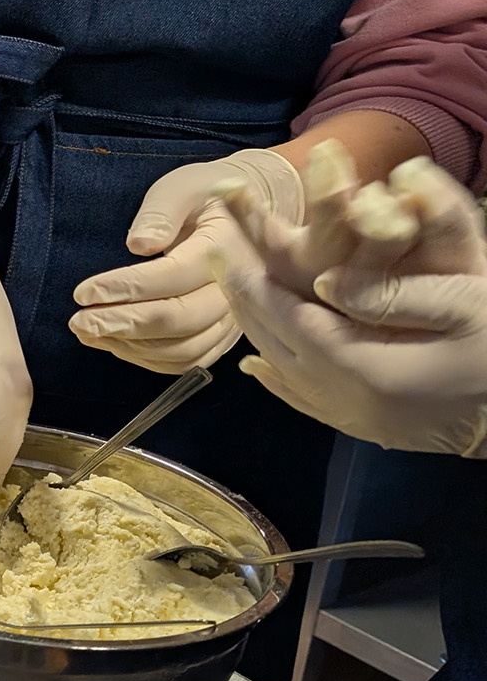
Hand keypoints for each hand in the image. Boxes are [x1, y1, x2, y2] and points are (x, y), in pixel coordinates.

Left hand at [69, 148, 300, 372]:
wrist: (248, 216)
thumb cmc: (205, 197)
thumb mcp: (183, 187)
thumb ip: (161, 212)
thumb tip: (140, 244)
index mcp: (225, 247)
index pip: (174, 276)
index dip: (126, 287)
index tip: (83, 293)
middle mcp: (235, 290)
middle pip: (180, 319)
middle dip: (123, 325)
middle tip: (78, 322)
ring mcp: (232, 318)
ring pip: (183, 348)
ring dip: (130, 346)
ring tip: (88, 332)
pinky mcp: (221, 335)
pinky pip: (187, 360)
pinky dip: (148, 358)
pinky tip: (114, 342)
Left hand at [213, 166, 486, 455]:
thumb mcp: (463, 303)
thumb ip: (389, 292)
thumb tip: (321, 280)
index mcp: (364, 365)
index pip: (290, 320)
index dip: (255, 285)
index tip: (226, 252)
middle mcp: (346, 399)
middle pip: (276, 346)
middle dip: (246, 303)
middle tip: (219, 264)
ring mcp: (354, 419)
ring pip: (283, 373)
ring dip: (257, 334)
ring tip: (236, 298)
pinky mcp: (366, 429)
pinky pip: (303, 401)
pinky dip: (276, 379)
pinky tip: (259, 365)